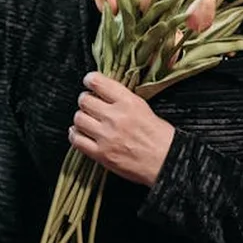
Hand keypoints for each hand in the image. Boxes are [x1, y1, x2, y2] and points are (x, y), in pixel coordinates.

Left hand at [69, 72, 175, 186]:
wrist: (167, 162)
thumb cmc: (160, 137)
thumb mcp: (144, 108)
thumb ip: (122, 100)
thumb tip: (102, 94)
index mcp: (128, 102)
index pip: (98, 82)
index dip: (90, 80)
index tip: (89, 82)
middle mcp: (115, 117)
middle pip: (84, 100)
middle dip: (85, 101)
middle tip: (90, 106)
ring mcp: (106, 136)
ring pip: (78, 119)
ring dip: (81, 119)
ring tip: (87, 121)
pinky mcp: (101, 154)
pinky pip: (76, 140)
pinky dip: (75, 135)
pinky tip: (80, 134)